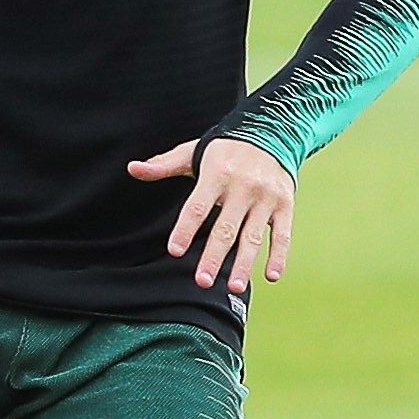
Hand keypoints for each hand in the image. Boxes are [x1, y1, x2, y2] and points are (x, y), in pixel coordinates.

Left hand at [128, 135, 295, 295]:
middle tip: (202, 282)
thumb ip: (163, 165)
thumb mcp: (192, 152)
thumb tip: (133, 169)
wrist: (271, 131)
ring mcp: (266, 197)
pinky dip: (279, 255)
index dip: (186, 229)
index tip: (175, 251)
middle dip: (214, 257)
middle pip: (225, 228)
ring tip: (234, 287)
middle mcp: (243, 187)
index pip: (197, 207)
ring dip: (244, 263)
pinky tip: (271, 276)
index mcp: (217, 174)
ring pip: (253, 236)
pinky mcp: (285, 205)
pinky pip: (282, 234)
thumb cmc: (224, 150)